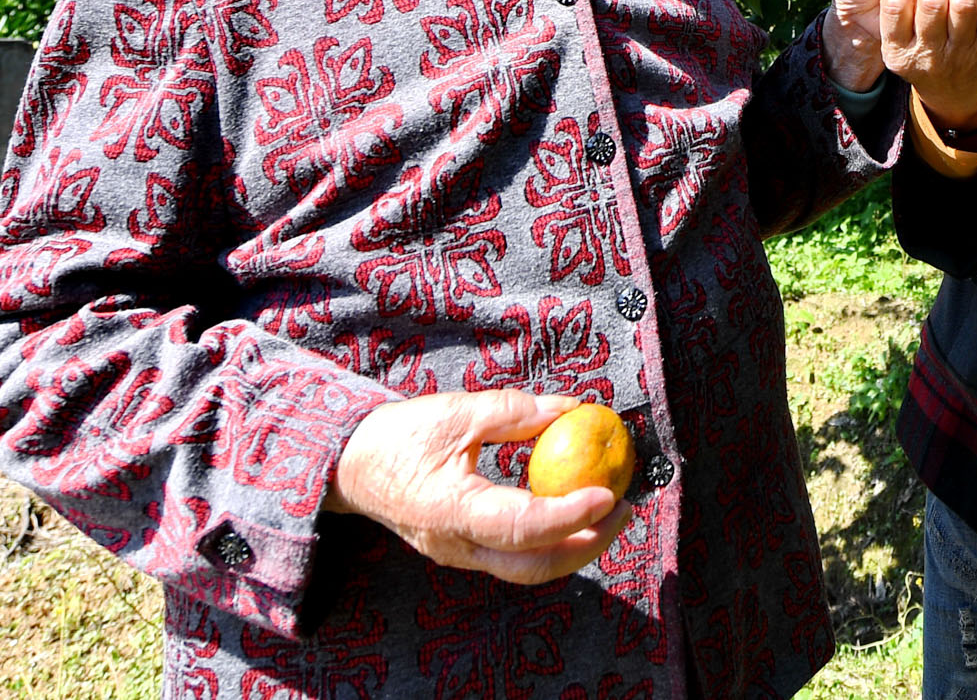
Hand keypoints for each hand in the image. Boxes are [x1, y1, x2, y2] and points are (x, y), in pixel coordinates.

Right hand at [324, 390, 631, 583]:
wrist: (351, 466)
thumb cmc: (399, 436)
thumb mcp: (456, 411)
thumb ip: (515, 412)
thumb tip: (571, 407)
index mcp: (451, 511)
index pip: (522, 526)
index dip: (570, 514)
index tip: (607, 494)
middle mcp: (457, 545)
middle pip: (534, 565)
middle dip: (587, 544)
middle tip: (625, 508)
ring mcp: (460, 554)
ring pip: (527, 568)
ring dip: (575, 545)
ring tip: (610, 512)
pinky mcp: (465, 550)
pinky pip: (516, 556)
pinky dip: (553, 539)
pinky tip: (574, 511)